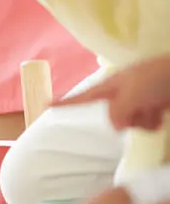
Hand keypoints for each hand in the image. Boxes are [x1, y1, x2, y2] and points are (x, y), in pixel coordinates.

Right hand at [53, 55, 169, 130]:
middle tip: (139, 111)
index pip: (82, 97)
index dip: (65, 103)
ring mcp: (139, 100)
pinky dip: (153, 122)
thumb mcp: (132, 93)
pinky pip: (145, 124)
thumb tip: (114, 126)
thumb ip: (117, 111)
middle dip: (124, 120)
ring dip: (142, 122)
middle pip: (111, 116)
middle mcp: (123, 93)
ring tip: (155, 110)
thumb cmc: (159, 77)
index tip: (46, 106)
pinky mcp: (154, 107)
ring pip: (130, 123)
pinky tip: (162, 115)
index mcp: (112, 86)